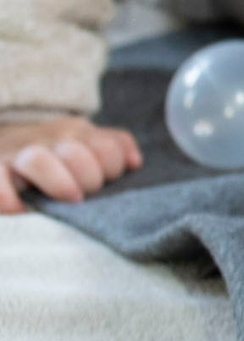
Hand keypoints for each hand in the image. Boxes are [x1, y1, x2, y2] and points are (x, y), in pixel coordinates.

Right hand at [0, 115, 141, 212]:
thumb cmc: (49, 150)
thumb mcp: (81, 139)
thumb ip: (111, 145)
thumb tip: (134, 163)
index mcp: (74, 133)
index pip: (107, 145)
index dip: (113, 165)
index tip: (106, 179)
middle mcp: (46, 140)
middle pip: (76, 152)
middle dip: (89, 177)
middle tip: (83, 195)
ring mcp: (17, 155)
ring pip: (37, 160)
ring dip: (58, 182)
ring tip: (69, 199)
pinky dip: (7, 196)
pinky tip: (19, 207)